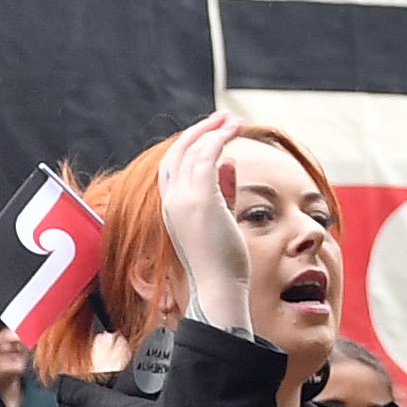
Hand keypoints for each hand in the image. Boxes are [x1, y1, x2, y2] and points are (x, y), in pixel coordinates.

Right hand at [158, 115, 254, 333]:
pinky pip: (207, 156)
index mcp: (171, 210)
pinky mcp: (202, 200)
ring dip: (214, 130)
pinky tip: (235, 131)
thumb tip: (229, 163)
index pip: (172, 167)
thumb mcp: (220, 222)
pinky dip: (220, 138)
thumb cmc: (222, 264)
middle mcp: (172, 202)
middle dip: (199, 131)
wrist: (219, 288)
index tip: (211, 133)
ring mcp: (184, 201)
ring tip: (234, 120)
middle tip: (222, 118)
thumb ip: (223, 191)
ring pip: (193, 151)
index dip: (189, 146)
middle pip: (177, 153)